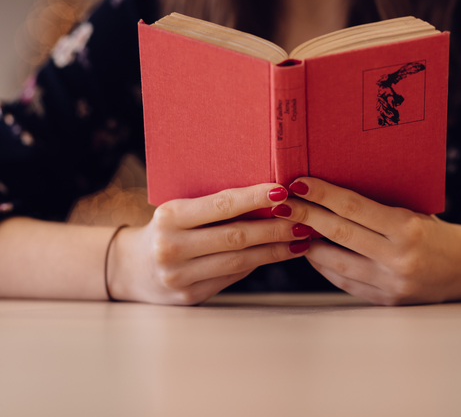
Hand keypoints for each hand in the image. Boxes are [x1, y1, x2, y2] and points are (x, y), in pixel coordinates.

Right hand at [108, 184, 312, 304]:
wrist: (130, 268)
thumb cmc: (165, 230)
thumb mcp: (179, 211)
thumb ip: (214, 208)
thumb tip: (268, 200)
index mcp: (169, 217)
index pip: (221, 205)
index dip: (254, 198)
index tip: (283, 190)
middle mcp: (172, 248)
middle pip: (236, 237)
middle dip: (275, 228)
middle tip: (304, 221)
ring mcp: (179, 276)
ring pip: (239, 261)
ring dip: (274, 250)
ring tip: (299, 240)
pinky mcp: (190, 296)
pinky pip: (232, 277)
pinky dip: (257, 263)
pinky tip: (277, 254)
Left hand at [273, 178, 460, 304]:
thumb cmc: (439, 233)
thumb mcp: (414, 212)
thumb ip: (377, 208)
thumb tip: (333, 194)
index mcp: (407, 229)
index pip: (353, 207)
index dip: (322, 194)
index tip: (298, 183)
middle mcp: (397, 258)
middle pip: (338, 233)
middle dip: (305, 215)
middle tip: (282, 203)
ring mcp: (390, 283)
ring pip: (335, 262)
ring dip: (308, 244)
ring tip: (290, 227)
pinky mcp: (385, 300)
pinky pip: (344, 282)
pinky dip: (325, 266)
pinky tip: (312, 252)